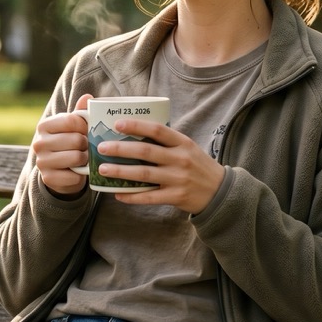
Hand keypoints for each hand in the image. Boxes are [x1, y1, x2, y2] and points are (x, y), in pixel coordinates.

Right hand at [31, 94, 91, 197]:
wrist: (58, 171)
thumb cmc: (68, 143)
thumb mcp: (72, 127)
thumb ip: (80, 113)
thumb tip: (87, 97)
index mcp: (44, 126)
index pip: (71, 120)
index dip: (85, 126)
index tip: (86, 131)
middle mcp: (39, 143)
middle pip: (76, 139)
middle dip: (86, 144)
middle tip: (85, 147)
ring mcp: (42, 161)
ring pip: (77, 157)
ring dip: (85, 159)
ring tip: (83, 158)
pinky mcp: (48, 178)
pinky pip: (74, 176)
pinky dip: (80, 175)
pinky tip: (76, 171)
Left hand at [97, 119, 224, 213]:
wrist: (220, 191)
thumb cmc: (198, 166)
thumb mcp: (188, 147)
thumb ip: (167, 142)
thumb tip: (134, 132)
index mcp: (182, 143)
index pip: (157, 130)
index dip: (136, 125)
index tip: (117, 124)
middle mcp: (180, 159)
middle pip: (146, 151)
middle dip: (121, 149)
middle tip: (102, 147)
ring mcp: (178, 179)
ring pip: (144, 174)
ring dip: (121, 172)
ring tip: (103, 169)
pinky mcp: (175, 196)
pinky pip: (149, 197)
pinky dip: (132, 196)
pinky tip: (117, 194)